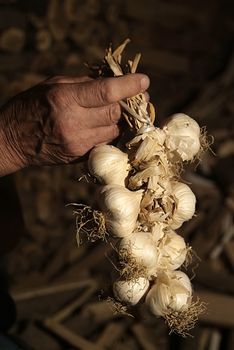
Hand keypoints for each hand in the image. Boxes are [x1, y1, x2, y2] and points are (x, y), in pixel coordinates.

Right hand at [0, 74, 148, 174]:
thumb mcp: (53, 85)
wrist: (12, 140)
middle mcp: (73, 123)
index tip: (144, 81)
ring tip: (110, 112)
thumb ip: (83, 83)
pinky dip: (108, 132)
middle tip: (127, 97)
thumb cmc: (30, 106)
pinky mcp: (80, 156)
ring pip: (114, 130)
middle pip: (115, 113)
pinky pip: (105, 142)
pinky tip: (101, 125)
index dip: (129, 86)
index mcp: (65, 99)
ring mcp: (78, 143)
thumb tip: (112, 82)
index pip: (106, 92)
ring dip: (117, 120)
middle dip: (123, 104)